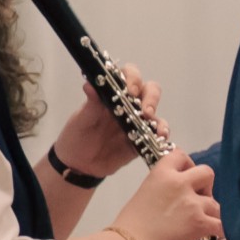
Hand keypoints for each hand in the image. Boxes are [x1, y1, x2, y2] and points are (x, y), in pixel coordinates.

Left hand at [57, 64, 160, 179]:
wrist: (79, 164)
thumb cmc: (78, 136)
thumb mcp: (81, 119)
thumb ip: (90, 104)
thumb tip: (89, 84)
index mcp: (112, 93)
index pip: (128, 75)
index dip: (133, 78)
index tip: (130, 91)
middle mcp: (129, 104)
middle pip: (150, 90)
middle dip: (151, 97)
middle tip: (145, 110)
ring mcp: (138, 121)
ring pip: (156, 111)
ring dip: (158, 118)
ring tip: (154, 127)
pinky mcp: (143, 139)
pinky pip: (158, 133)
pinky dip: (162, 133)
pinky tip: (160, 138)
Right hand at [113, 152, 220, 239]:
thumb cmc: (130, 226)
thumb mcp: (144, 194)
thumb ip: (163, 189)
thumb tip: (176, 199)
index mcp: (161, 173)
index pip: (181, 155)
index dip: (188, 166)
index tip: (187, 178)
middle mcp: (179, 183)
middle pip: (207, 173)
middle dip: (206, 187)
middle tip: (198, 201)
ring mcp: (192, 203)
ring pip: (217, 203)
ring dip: (212, 214)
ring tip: (203, 225)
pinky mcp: (200, 222)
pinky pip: (222, 225)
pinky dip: (222, 233)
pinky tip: (219, 238)